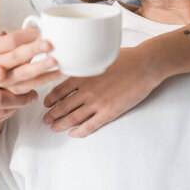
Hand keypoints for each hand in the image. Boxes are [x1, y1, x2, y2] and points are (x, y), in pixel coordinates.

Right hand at [0, 27, 63, 93]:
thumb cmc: (4, 53)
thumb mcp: (4, 41)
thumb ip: (19, 35)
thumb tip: (39, 26)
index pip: (10, 40)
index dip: (26, 35)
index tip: (39, 31)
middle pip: (16, 56)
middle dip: (33, 50)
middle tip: (49, 44)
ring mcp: (4, 80)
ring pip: (24, 73)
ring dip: (41, 67)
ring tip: (56, 60)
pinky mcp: (15, 91)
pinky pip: (33, 85)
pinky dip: (48, 79)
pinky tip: (60, 72)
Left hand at [43, 44, 162, 137]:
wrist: (145, 65)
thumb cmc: (125, 57)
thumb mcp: (99, 56)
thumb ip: (85, 64)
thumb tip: (76, 64)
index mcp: (82, 74)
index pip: (58, 90)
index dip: (50, 99)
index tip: (45, 103)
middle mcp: (86, 90)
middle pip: (63, 106)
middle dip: (52, 115)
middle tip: (45, 120)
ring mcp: (97, 102)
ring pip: (73, 118)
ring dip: (61, 125)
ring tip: (54, 128)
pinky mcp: (109, 112)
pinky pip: (90, 126)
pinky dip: (79, 132)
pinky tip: (73, 134)